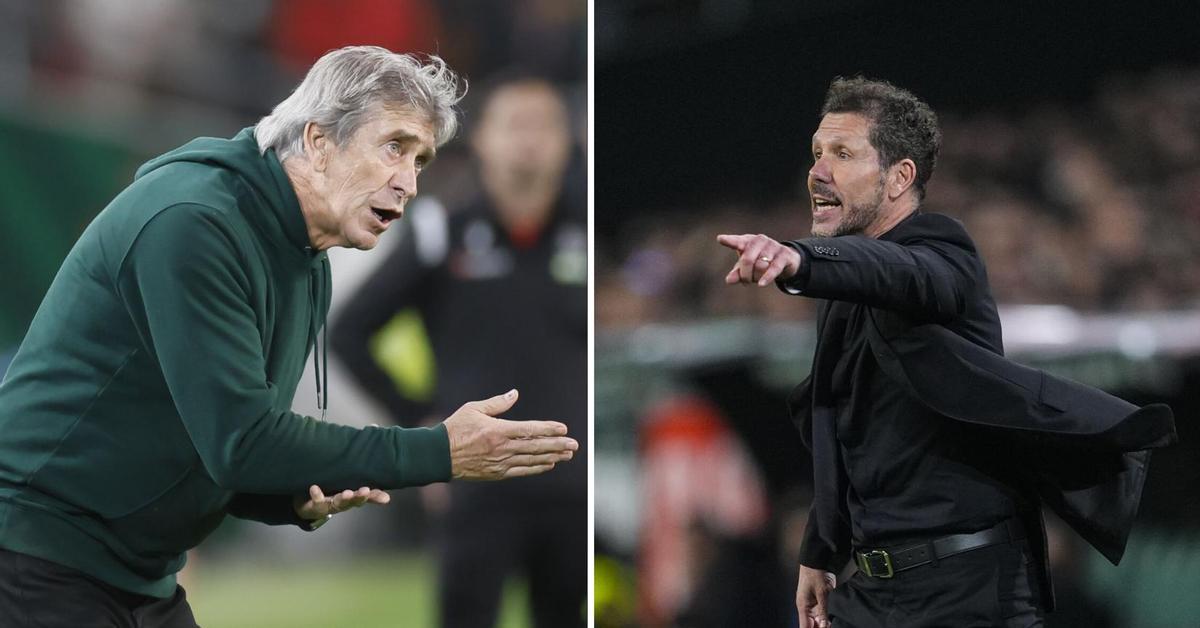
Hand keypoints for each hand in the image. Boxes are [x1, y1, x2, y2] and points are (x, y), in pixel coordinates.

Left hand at [293, 484, 389, 520]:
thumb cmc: (333, 496)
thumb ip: (366, 491)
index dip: (376, 497)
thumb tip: (387, 493)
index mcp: (352, 499)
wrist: (309, 508)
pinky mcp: (316, 506)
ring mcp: (330, 505)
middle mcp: (344, 504)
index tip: (385, 498)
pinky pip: (317, 501)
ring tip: (347, 493)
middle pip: (354, 501)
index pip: (368, 498)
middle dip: (359, 497)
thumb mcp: (350, 492)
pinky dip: (317, 495)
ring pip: (339, 503)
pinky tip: (315, 487)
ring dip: (344, 499)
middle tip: (365, 491)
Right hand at [442, 389, 578, 479]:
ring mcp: (500, 462)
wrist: (437, 456)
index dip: (548, 429)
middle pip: (536, 447)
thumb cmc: (454, 429)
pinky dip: (537, 468)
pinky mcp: (497, 473)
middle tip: (574, 445)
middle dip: (557, 445)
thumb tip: (515, 393)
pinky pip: (522, 471)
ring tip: (567, 455)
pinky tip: (548, 464)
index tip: (564, 429)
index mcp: (498, 430)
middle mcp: (502, 448)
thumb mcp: (474, 409)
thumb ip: (497, 403)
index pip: (530, 430)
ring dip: (551, 457)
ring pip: (532, 460)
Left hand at [717, 233, 801, 285]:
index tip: (720, 239)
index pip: (737, 241)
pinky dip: (767, 277)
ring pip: (760, 265)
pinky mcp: (784, 254)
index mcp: (747, 241)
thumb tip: (729, 280)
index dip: (729, 241)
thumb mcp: (746, 268)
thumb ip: (737, 273)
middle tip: (746, 282)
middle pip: (747, 259)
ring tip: (757, 281)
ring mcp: (773, 245)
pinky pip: (774, 268)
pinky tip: (761, 285)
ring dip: (756, 277)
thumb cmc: (759, 262)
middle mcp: (760, 240)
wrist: (786, 260)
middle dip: (745, 275)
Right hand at [796, 565, 835, 627]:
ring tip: (829, 625)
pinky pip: (817, 613)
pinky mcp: (813, 601)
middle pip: (809, 625)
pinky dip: (823, 618)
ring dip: (821, 624)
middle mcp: (804, 607)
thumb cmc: (815, 575)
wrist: (813, 562)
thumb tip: (824, 625)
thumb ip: (823, 610)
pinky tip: (829, 621)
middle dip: (818, 627)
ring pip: (814, 620)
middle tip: (828, 627)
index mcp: (802, 607)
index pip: (804, 626)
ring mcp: (808, 604)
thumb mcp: (821, 593)